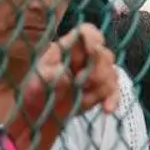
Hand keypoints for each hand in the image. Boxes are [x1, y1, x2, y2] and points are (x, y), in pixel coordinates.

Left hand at [6, 23, 118, 141]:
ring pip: (112, 73)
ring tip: (82, 100)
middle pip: (105, 54)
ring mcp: (96, 74)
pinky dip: (113, 100)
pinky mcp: (101, 91)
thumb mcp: (35, 83)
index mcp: (68, 48)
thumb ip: (48, 75)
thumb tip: (66, 74)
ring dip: (100, 88)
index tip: (93, 51)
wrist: (39, 117)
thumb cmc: (35, 93)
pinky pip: (115, 91)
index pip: (87, 32)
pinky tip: (107, 109)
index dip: (93, 38)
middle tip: (81, 83)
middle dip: (98, 70)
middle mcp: (85, 58)